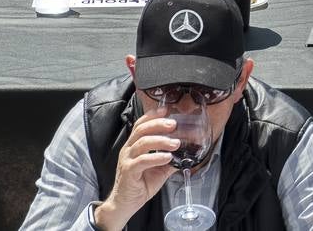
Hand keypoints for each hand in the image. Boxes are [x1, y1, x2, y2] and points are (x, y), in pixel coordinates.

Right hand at [96, 107, 178, 227]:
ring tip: (175, 143)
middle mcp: (128, 149)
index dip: (153, 115)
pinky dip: (156, 157)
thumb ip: (170, 160)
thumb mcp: (159, 170)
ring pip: (142, 143)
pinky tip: (167, 157)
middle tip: (174, 124)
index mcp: (134, 146)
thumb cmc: (140, 184)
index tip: (166, 109)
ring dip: (161, 141)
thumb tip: (187, 154)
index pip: (141, 124)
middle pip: (141, 129)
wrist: (125, 204)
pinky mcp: (128, 171)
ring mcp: (127, 160)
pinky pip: (142, 161)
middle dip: (158, 124)